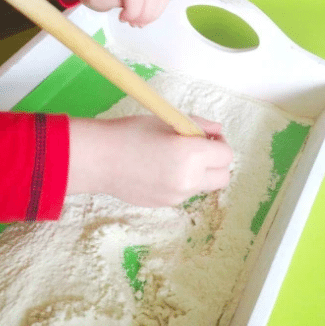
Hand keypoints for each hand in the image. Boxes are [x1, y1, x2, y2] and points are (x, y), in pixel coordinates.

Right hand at [67, 115, 233, 206]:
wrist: (98, 159)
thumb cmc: (131, 132)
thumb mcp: (168, 120)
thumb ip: (199, 125)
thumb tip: (217, 130)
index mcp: (192, 156)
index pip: (226, 155)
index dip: (220, 143)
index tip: (207, 136)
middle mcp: (189, 181)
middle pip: (222, 177)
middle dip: (217, 162)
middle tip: (198, 149)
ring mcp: (177, 197)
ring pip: (203, 186)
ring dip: (199, 173)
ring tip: (173, 158)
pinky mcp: (165, 205)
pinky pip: (185, 193)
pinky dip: (182, 182)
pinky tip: (160, 170)